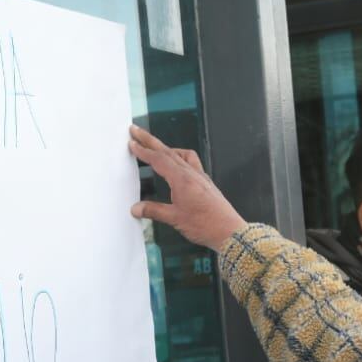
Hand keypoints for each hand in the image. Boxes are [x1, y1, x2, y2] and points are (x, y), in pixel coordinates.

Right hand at [128, 124, 246, 251]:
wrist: (229, 231)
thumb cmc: (204, 224)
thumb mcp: (175, 218)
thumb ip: (154, 211)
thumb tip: (135, 208)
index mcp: (181, 179)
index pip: (159, 160)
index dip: (143, 151)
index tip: (132, 143)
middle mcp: (191, 173)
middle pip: (167, 151)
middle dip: (149, 140)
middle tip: (136, 130)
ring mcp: (199, 175)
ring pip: (178, 154)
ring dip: (164, 147)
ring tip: (153, 144)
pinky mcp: (204, 181)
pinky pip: (191, 161)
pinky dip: (180, 156)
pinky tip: (177, 160)